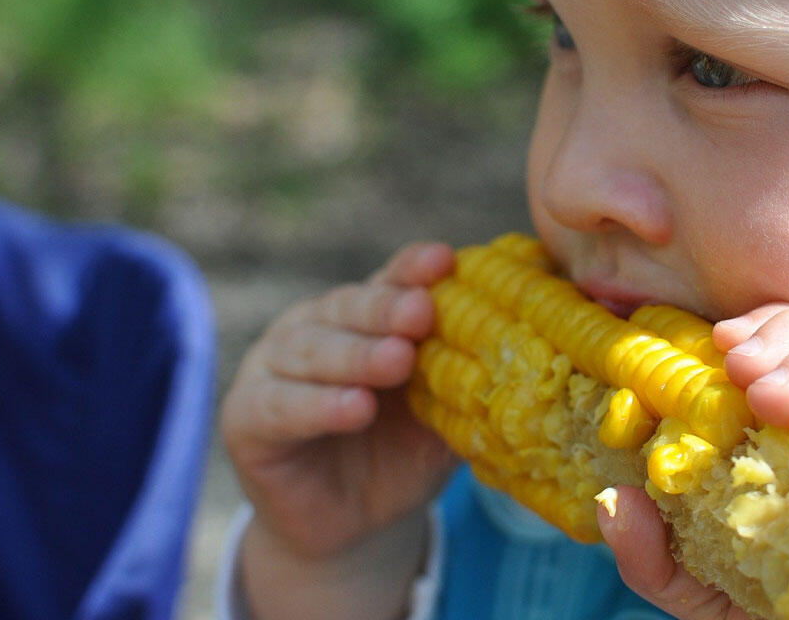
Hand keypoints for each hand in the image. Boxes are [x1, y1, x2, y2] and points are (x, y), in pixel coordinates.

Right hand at [220, 242, 458, 618]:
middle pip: (348, 308)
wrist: (353, 525)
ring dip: (356, 355)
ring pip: (311, 351)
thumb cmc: (404, 453)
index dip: (412, 270)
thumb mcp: (446, 413)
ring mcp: (273, 368)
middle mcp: (314, 328)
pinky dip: (318, 406)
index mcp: (364, 316)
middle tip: (421, 313)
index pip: (389, 281)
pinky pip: (281, 406)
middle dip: (387, 310)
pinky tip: (354, 408)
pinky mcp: (247, 418)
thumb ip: (475, 375)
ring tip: (397, 362)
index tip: (443, 262)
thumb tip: (541, 338)